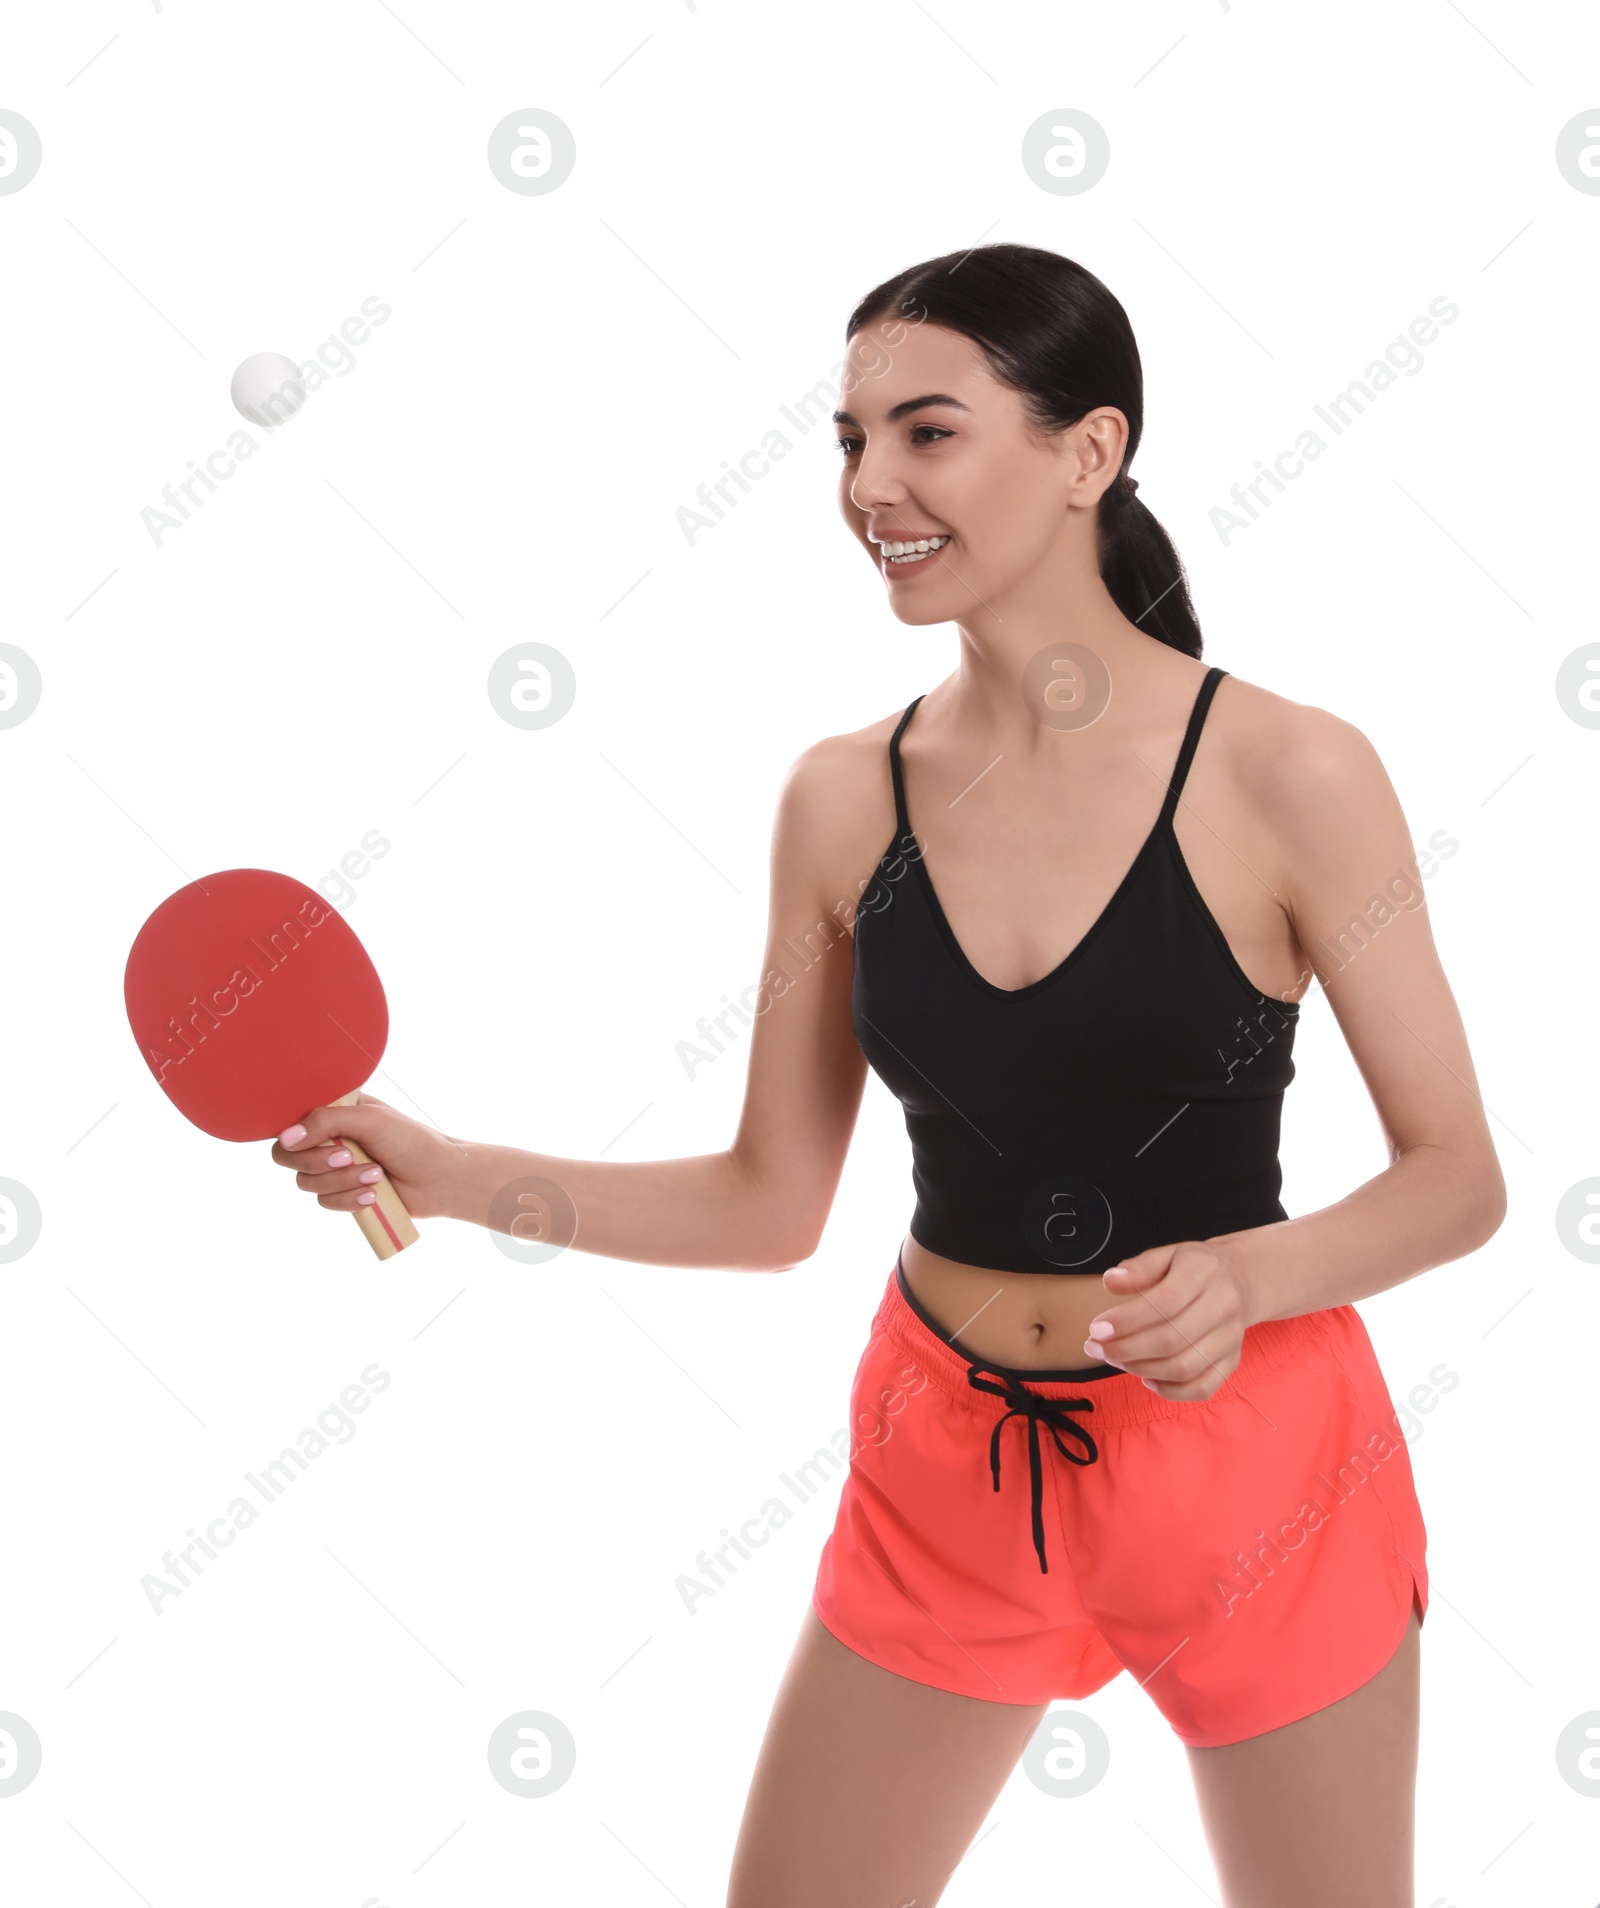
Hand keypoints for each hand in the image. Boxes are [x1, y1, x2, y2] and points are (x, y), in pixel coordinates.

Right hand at [269, 1092, 470, 1222]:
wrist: (440, 1179)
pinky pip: (325, 1202)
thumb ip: (326, 1122)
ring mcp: (334, 1169)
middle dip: (317, 1162)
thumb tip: (285, 1139)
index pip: (291, 1121)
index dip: (294, 1136)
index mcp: (334, 1113)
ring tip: (376, 1175)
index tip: (316, 1141)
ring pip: (307, 1182)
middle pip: (288, 1157)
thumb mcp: (370, 1121)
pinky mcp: (343, 1194)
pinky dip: (347, 1200)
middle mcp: (329, 1139)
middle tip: (348, 1158)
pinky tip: (373, 1195)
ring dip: (342, 1181)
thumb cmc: (411, 1142)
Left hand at [1081, 1240, 1254, 1401]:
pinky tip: (1146, 1378)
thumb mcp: (1167, 1254)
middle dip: (1126, 1349)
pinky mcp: (1232, 1361)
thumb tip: (1111, 1281)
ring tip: (1115, 1359)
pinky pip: (1202, 1387)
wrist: (1240, 1279)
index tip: (1096, 1328)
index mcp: (1205, 1272)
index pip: (1165, 1302)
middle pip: (1172, 1339)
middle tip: (1096, 1348)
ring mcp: (1231, 1337)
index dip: (1127, 1320)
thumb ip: (1139, 1267)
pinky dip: (1171, 1391)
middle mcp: (1224, 1305)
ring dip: (1142, 1369)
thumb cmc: (1193, 1268)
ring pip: (1185, 1367)